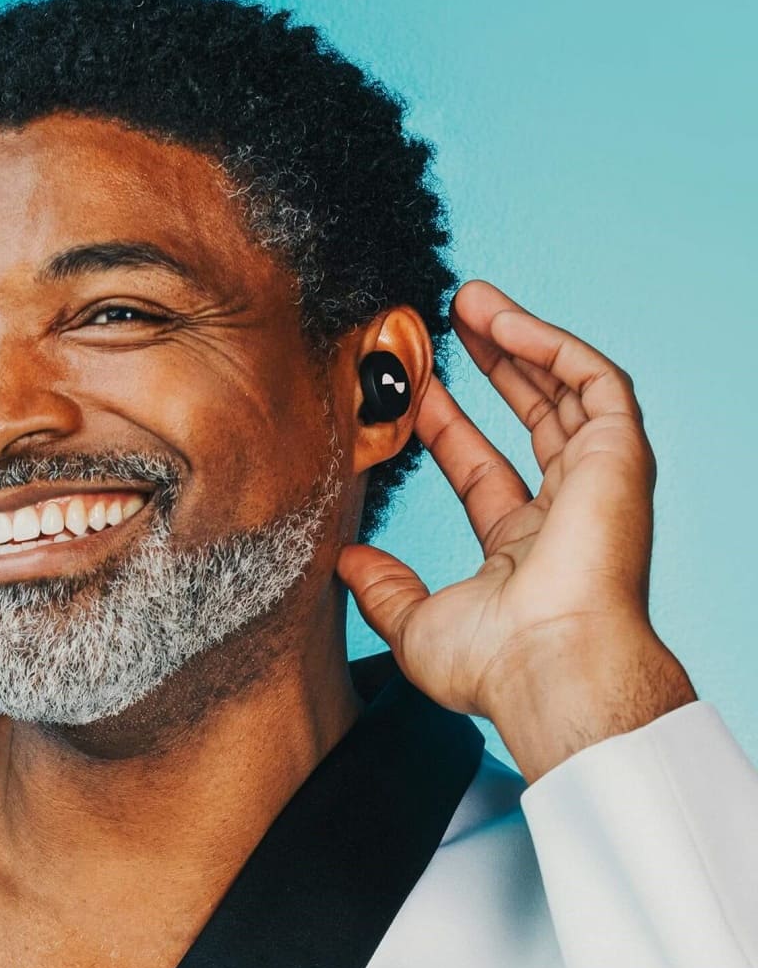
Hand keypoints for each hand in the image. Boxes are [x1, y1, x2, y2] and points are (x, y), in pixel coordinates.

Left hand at [336, 279, 695, 782]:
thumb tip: (347, 561)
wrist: (551, 668)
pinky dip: (551, 346)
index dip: (447, 426)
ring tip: (470, 299)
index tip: (413, 389)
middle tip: (450, 322)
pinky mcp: (621, 455)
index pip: (483, 469)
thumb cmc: (495, 665)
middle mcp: (567, 510)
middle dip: (492, 366)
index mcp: (525, 549)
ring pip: (566, 388)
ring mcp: (598, 480)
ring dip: (520, 339)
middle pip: (533, 416)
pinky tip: (502, 322)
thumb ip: (382, 588)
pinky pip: (594, 380)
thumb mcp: (414, 624)